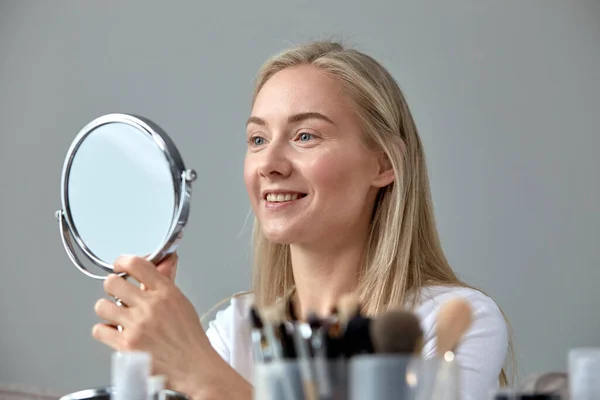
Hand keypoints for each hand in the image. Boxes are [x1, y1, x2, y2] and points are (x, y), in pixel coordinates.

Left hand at [92, 254, 215, 395]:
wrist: (192, 365)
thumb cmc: (189, 337)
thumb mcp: (181, 302)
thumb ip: (165, 282)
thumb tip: (164, 261)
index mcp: (165, 292)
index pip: (137, 264)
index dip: (122, 261)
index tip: (119, 265)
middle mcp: (150, 306)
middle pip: (112, 282)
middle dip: (112, 286)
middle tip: (117, 293)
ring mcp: (136, 326)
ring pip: (101, 306)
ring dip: (107, 310)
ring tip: (116, 315)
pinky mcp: (126, 345)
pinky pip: (100, 329)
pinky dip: (105, 331)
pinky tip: (115, 332)